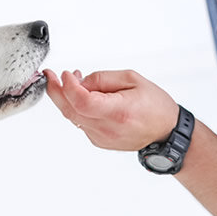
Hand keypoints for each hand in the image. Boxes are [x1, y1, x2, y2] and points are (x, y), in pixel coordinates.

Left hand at [44, 68, 178, 150]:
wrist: (166, 132)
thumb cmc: (155, 105)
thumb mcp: (133, 79)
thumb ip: (103, 79)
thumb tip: (80, 81)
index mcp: (118, 112)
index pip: (82, 101)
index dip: (69, 86)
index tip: (67, 73)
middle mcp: (107, 129)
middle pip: (70, 111)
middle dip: (56, 91)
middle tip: (50, 75)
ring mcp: (101, 138)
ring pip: (73, 117)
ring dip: (66, 98)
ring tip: (72, 80)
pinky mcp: (99, 141)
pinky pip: (81, 122)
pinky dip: (77, 108)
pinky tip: (84, 95)